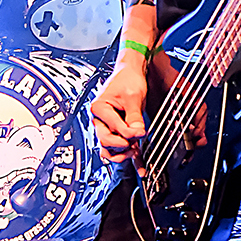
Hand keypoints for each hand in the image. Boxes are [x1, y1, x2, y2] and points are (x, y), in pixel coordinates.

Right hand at [90, 53, 147, 168]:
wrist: (130, 73)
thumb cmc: (127, 80)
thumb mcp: (133, 97)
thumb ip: (134, 117)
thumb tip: (138, 133)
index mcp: (98, 109)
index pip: (112, 129)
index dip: (128, 133)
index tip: (141, 131)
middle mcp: (99, 120)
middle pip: (106, 141)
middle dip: (122, 144)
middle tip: (135, 141)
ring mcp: (106, 127)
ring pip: (108, 149)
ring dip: (121, 154)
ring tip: (134, 151)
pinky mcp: (116, 131)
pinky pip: (121, 148)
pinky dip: (130, 158)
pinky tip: (140, 168)